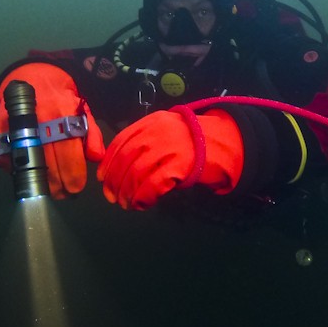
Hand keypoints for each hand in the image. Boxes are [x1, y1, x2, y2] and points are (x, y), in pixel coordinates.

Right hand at [0, 63, 104, 197]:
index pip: (69, 156)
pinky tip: (29, 173)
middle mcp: (40, 121)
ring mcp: (17, 125)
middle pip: (48, 168)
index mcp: (64, 115)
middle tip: (64, 193)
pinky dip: (16, 171)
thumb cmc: (62, 97)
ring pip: (28, 167)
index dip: (74, 178)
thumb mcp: (83, 110)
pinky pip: (7, 159)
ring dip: (40, 185)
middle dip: (58, 187)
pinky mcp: (0, 129)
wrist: (34, 76)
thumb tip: (95, 158)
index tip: (76, 188)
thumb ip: (92, 134)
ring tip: (50, 190)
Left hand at [97, 108, 243, 209]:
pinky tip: (141, 204)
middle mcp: (157, 133)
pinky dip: (143, 197)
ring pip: (136, 174)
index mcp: (151, 122)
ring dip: (127, 192)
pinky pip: (153, 185)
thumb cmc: (194, 140)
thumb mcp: (168, 130)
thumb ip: (146, 140)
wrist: (225, 142)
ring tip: (125, 203)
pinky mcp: (179, 165)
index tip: (103, 177)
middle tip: (112, 196)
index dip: (109, 162)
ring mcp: (168, 148)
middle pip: (126, 159)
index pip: (121, 141)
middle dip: (115, 180)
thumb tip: (121, 165)